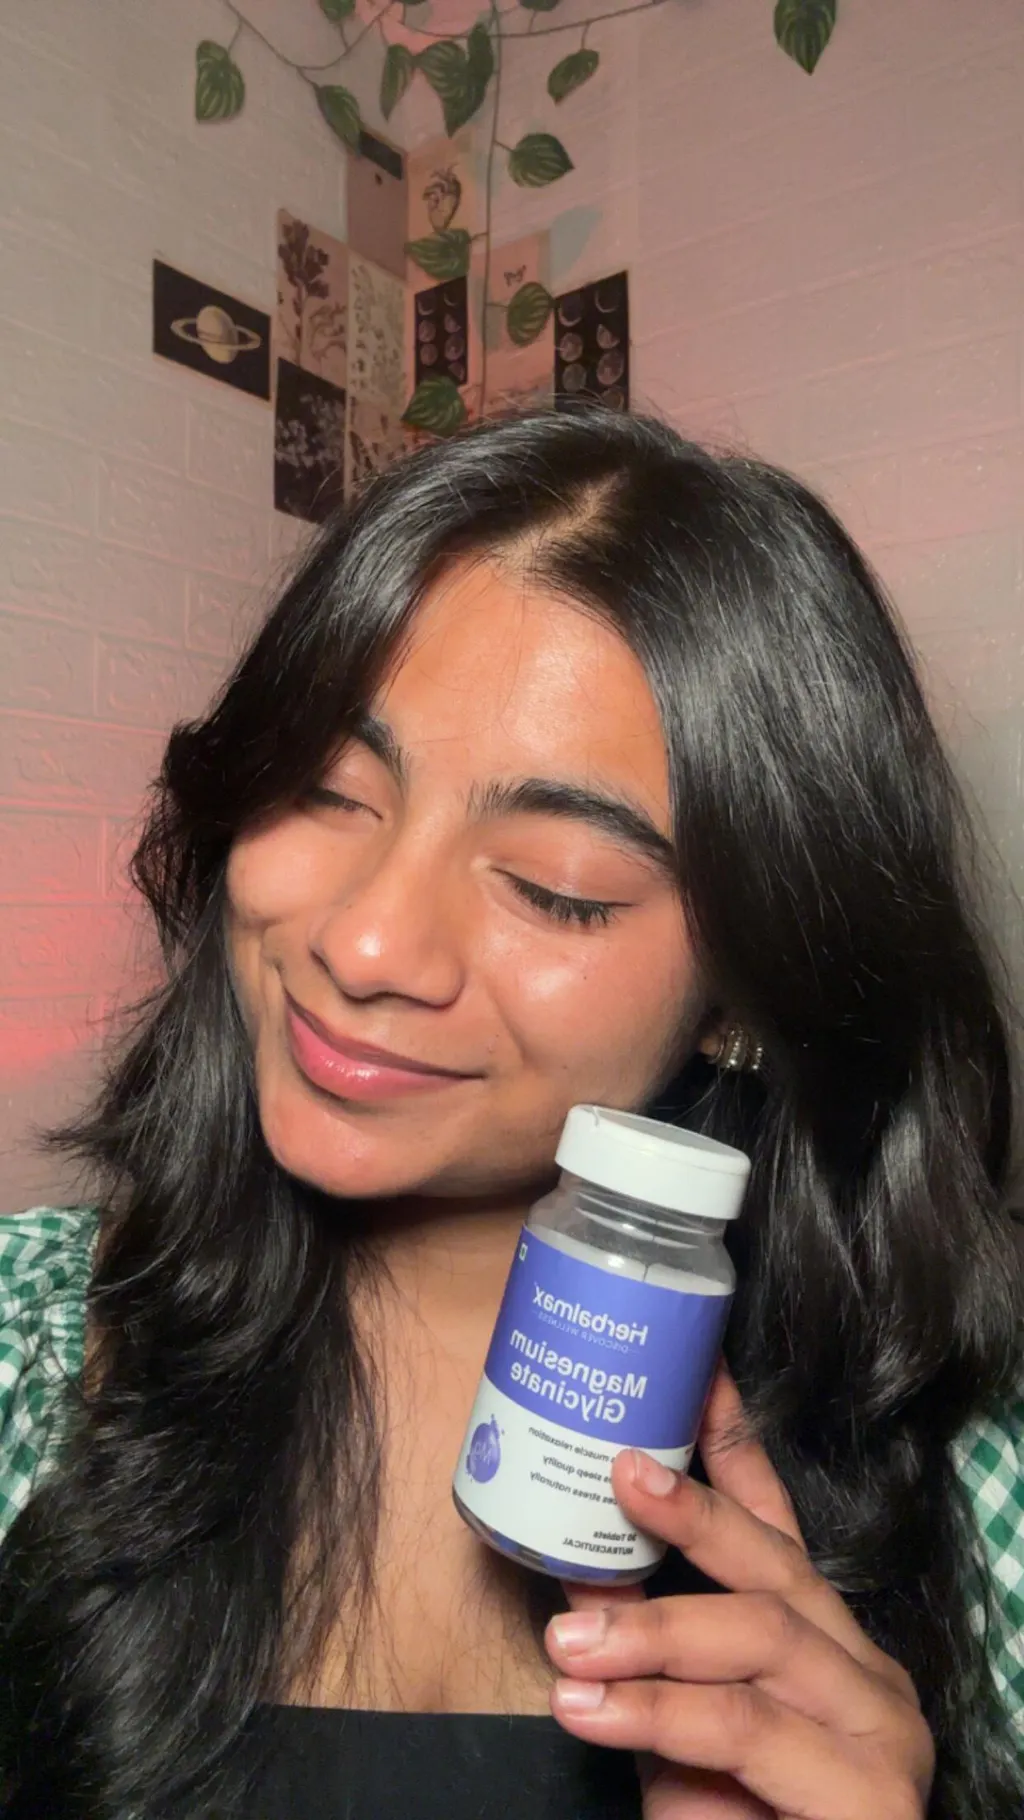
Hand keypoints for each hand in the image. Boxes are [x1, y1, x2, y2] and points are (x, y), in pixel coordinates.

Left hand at [545, 1367, 933, 1818]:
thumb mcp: (676, 1733)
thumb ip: (648, 1660)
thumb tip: (570, 1580)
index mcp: (823, 1648)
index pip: (781, 1531)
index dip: (736, 1449)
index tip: (696, 1372)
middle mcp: (864, 1674)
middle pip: (776, 1570)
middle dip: (695, 1512)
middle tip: (617, 1472)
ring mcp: (880, 1734)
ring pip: (762, 1639)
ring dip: (654, 1628)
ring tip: (567, 1637)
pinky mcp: (872, 1800)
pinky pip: (749, 1731)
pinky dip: (660, 1712)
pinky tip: (588, 1707)